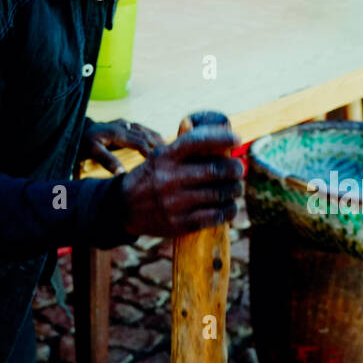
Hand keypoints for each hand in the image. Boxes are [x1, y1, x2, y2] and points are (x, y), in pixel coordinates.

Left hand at [79, 118, 164, 174]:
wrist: (74, 131)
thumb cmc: (83, 143)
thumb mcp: (92, 152)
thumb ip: (107, 161)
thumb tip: (122, 173)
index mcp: (116, 132)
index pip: (139, 142)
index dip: (150, 152)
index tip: (159, 161)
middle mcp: (121, 125)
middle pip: (144, 134)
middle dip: (157, 144)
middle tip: (170, 153)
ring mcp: (121, 123)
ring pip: (143, 129)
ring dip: (155, 136)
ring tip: (167, 143)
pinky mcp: (120, 123)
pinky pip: (139, 126)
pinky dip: (149, 131)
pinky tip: (156, 136)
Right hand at [118, 110, 243, 238]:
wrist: (123, 209)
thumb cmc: (151, 178)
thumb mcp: (160, 157)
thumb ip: (185, 150)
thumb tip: (223, 139)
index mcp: (165, 157)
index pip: (197, 142)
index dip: (221, 139)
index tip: (238, 139)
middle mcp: (169, 178)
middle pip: (215, 170)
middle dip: (234, 169)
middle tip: (239, 169)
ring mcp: (174, 203)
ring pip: (219, 194)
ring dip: (234, 190)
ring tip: (235, 188)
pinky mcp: (179, 224)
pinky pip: (214, 216)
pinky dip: (228, 211)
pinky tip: (230, 207)